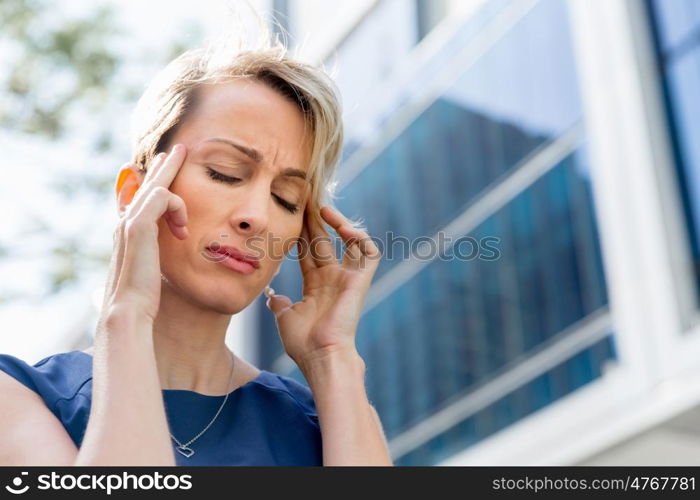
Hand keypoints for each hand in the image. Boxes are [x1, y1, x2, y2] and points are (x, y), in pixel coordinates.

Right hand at [100, 144, 188, 323]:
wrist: (129, 310)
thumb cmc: (143, 298)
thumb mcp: (153, 270)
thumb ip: (158, 255)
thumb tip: (173, 249)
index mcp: (129, 232)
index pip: (141, 198)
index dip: (154, 181)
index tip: (166, 168)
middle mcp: (126, 222)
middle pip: (146, 185)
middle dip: (163, 165)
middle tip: (177, 149)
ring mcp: (129, 222)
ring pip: (154, 185)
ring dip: (171, 172)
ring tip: (183, 157)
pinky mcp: (138, 226)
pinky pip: (163, 197)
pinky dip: (177, 207)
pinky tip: (182, 227)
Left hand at [266, 199, 381, 367]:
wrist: (321, 356)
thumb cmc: (304, 342)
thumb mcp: (285, 317)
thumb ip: (280, 303)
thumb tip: (272, 296)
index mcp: (315, 285)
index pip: (308, 251)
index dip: (300, 232)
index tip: (290, 214)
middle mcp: (333, 278)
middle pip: (325, 240)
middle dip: (315, 221)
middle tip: (306, 199)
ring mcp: (348, 278)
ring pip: (350, 241)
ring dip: (339, 223)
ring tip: (324, 209)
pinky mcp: (361, 280)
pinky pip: (369, 253)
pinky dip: (360, 238)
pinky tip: (344, 229)